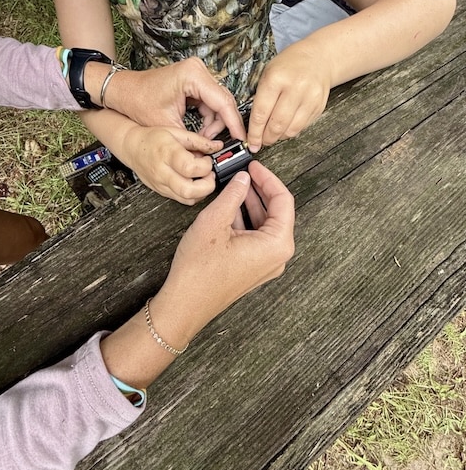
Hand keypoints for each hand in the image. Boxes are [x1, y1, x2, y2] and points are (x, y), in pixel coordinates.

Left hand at [104, 58, 245, 139]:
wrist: (122, 91)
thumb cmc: (137, 102)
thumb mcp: (166, 126)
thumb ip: (190, 139)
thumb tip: (207, 154)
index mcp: (192, 76)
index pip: (222, 102)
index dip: (234, 123)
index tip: (242, 139)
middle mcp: (197, 70)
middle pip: (222, 101)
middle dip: (222, 125)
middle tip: (219, 144)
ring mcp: (196, 74)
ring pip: (217, 103)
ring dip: (213, 123)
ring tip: (202, 139)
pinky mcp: (193, 81)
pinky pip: (208, 101)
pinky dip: (207, 118)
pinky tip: (200, 131)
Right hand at [118, 126, 222, 204]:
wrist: (132, 148)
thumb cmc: (152, 139)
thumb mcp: (176, 132)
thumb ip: (199, 140)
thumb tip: (217, 146)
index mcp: (168, 154)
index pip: (190, 168)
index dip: (205, 166)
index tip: (208, 160)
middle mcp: (163, 172)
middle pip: (189, 190)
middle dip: (207, 185)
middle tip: (209, 175)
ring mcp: (161, 184)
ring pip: (186, 199)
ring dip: (201, 192)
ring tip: (203, 179)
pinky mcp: (161, 191)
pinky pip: (181, 200)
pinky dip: (193, 195)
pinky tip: (194, 184)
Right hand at [155, 161, 294, 337]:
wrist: (186, 303)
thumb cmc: (199, 270)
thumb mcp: (214, 222)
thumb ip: (232, 195)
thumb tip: (242, 179)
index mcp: (276, 244)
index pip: (283, 200)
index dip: (268, 179)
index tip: (254, 166)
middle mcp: (277, 256)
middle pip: (276, 213)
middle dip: (259, 191)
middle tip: (243, 173)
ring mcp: (266, 265)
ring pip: (265, 225)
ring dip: (250, 205)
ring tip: (233, 188)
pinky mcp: (254, 269)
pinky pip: (256, 238)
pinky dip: (245, 221)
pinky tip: (229, 210)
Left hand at [246, 44, 330, 151]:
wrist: (318, 58)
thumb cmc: (289, 65)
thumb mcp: (268, 74)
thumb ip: (260, 98)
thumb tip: (252, 125)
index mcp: (276, 79)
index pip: (261, 113)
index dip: (254, 132)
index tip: (251, 142)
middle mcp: (295, 88)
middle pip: (277, 124)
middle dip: (266, 138)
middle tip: (260, 141)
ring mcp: (310, 98)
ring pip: (291, 129)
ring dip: (279, 137)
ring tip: (272, 136)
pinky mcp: (319, 106)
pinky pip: (303, 126)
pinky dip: (291, 131)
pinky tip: (285, 128)